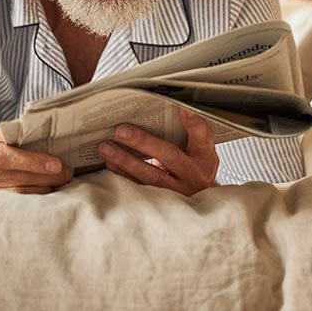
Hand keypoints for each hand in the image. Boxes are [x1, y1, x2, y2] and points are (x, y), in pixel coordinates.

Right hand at [0, 127, 72, 193]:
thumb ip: (14, 134)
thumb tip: (47, 130)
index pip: (6, 157)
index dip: (33, 162)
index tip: (57, 164)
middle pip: (17, 178)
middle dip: (47, 176)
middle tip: (68, 173)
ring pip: (18, 194)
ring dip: (44, 189)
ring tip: (62, 183)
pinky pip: (15, 205)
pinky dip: (34, 199)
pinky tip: (47, 194)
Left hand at [97, 109, 218, 195]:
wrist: (199, 199)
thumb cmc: (193, 167)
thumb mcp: (197, 151)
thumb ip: (184, 134)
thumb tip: (155, 111)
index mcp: (205, 156)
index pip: (202, 136)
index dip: (193, 122)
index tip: (181, 108)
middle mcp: (196, 174)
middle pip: (170, 156)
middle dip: (143, 142)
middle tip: (120, 130)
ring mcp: (181, 191)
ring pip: (152, 176)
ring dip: (127, 161)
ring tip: (106, 148)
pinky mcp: (164, 202)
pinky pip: (142, 189)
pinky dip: (124, 176)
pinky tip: (110, 165)